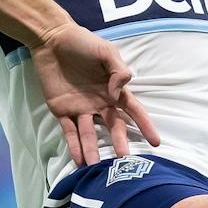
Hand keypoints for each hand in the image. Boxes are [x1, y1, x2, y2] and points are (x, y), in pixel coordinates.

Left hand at [30, 23, 159, 165]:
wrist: (51, 39)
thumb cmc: (82, 42)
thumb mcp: (107, 51)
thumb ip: (118, 70)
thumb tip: (117, 93)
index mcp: (113, 89)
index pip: (133, 110)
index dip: (144, 125)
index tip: (155, 142)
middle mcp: (100, 103)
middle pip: (113, 127)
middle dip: (119, 142)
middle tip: (123, 159)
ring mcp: (81, 109)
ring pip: (89, 134)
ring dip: (93, 150)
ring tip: (96, 167)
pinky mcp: (62, 111)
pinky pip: (69, 131)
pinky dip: (74, 146)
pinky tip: (79, 161)